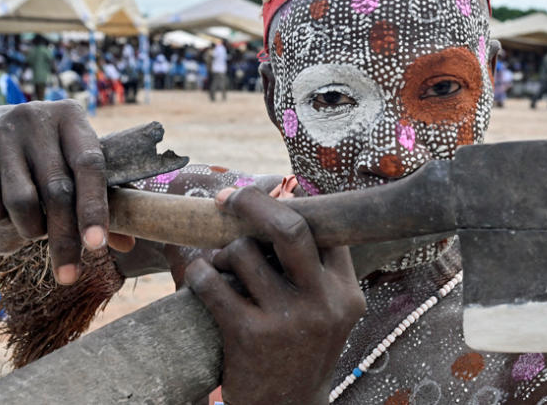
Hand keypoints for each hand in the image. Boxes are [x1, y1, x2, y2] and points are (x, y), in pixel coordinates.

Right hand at [0, 100, 125, 283]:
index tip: (96, 246)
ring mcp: (1, 134)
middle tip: (69, 276)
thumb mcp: (67, 164)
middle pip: (57, 192)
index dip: (94, 208)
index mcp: (71, 117)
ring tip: (32, 230)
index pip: (90, 165)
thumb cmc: (37, 156)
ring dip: (30, 231)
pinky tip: (2, 213)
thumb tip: (129, 242)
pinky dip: (1, 223)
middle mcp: (36, 118)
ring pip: (22, 204)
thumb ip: (98, 198)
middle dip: (64, 240)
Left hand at [185, 187, 364, 403]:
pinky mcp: (248, 335)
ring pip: (242, 252)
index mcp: (346, 293)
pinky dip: (200, 273)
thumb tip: (291, 196)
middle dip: (252, 202)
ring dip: (222, 251)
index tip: (264, 196)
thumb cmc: (301, 351)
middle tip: (229, 197)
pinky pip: (213, 282)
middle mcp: (323, 303)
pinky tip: (202, 278)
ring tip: (221, 264)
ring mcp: (287, 320)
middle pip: (290, 227)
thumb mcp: (329, 313)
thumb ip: (318, 267)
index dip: (292, 204)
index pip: (324, 228)